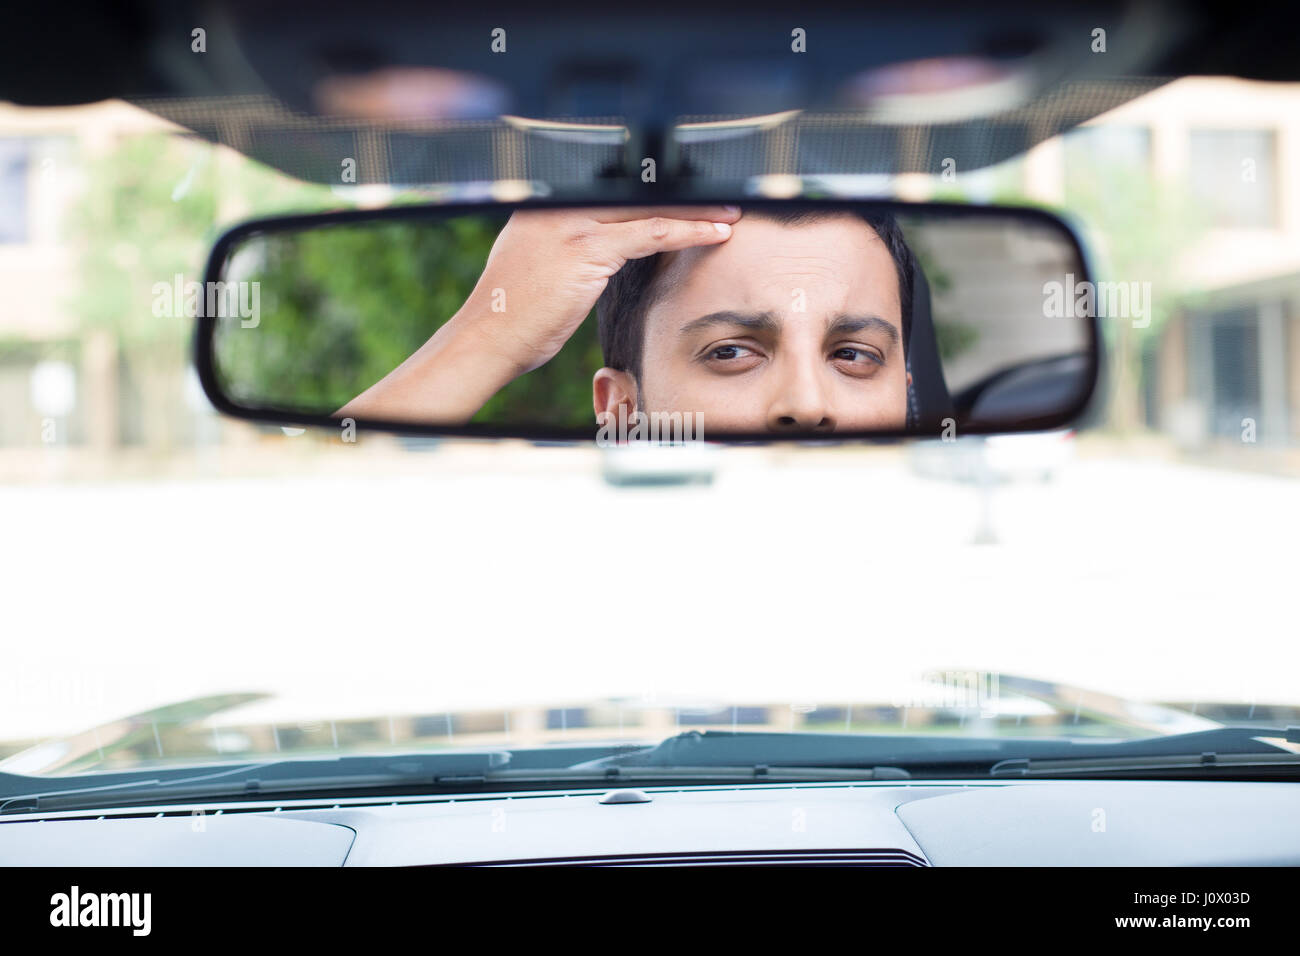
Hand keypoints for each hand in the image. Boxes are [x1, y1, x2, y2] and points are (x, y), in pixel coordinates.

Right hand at [338, 206, 740, 422]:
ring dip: (696, 208)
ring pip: (648, 206)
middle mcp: (556, 205)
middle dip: (680, 192)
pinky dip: (689, 230)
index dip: (653, 189)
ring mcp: (570, 224)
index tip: (686, 191)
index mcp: (543, 203)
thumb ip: (564, 246)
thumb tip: (599, 248)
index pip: (610, 187)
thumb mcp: (534, 266)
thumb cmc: (511, 315)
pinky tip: (716, 231)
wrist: (486, 339)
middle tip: (720, 194)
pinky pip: (651, 233)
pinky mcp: (586, 249)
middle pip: (632, 190)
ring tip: (730, 211)